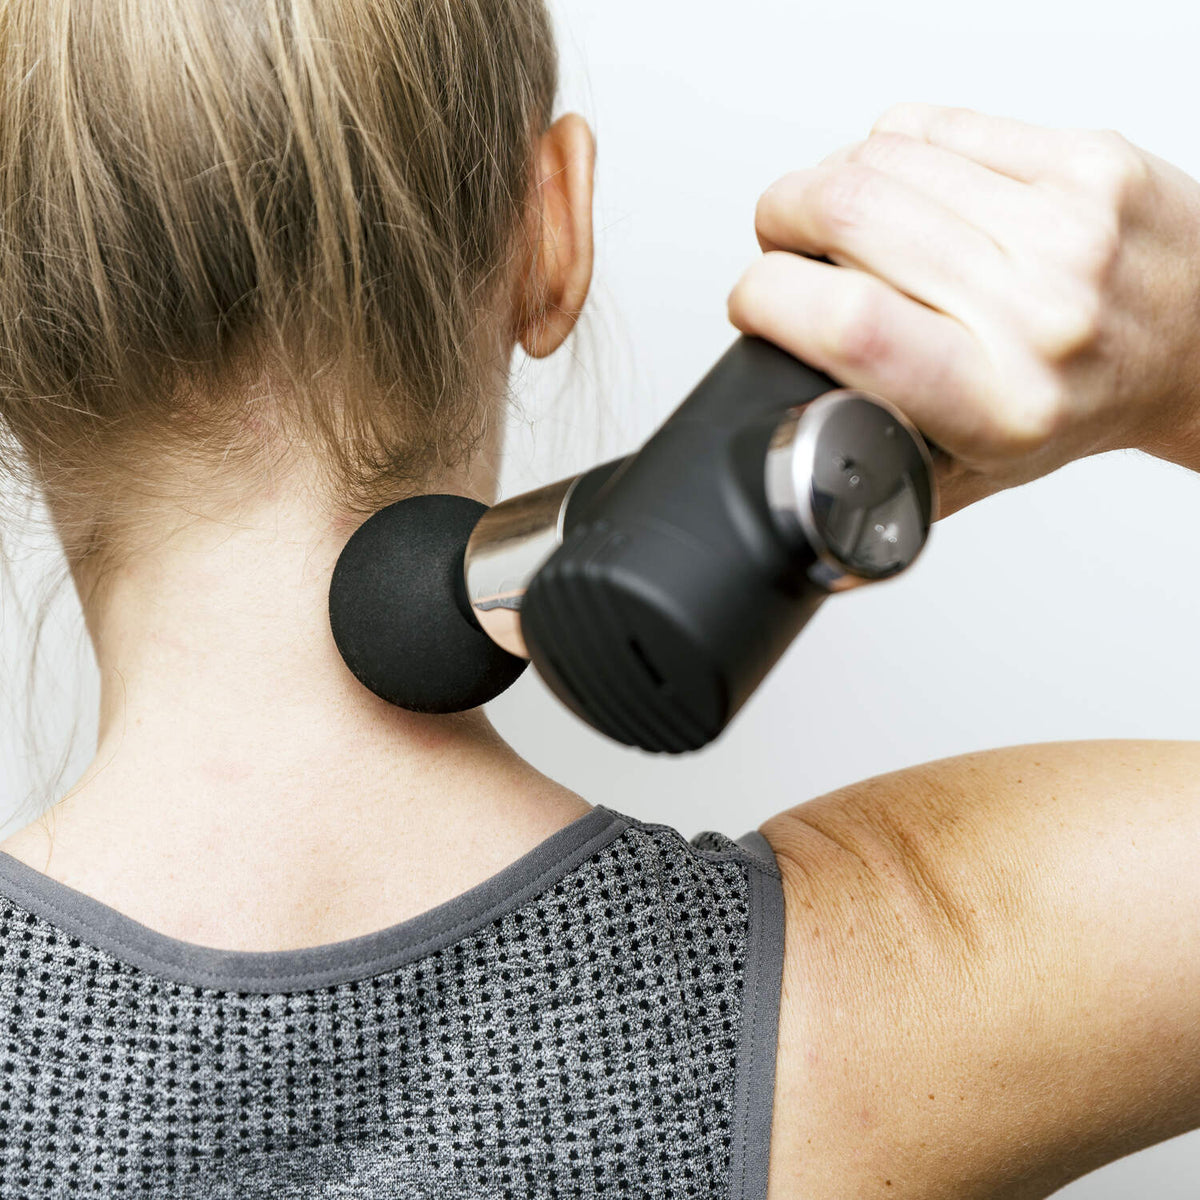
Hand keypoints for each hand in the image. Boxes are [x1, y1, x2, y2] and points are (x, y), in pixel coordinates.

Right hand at [728, 104, 1199, 517]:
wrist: (1198, 342)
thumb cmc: (1080, 404)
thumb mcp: (972, 472)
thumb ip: (877, 468)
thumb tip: (789, 479)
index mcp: (996, 405)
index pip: (851, 326)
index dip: (768, 297)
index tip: (752, 303)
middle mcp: (1038, 312)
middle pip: (851, 216)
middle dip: (780, 219)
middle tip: (780, 246)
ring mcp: (1065, 226)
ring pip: (883, 157)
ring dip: (826, 181)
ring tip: (832, 216)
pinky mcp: (1081, 161)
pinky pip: (935, 126)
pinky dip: (890, 149)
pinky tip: (898, 185)